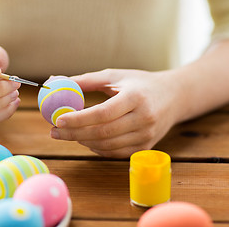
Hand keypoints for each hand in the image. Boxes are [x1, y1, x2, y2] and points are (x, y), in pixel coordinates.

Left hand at [50, 69, 180, 157]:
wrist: (174, 97)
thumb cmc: (140, 83)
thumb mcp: (115, 76)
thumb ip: (86, 80)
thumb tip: (55, 82)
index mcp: (136, 97)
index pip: (102, 113)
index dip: (78, 119)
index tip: (57, 119)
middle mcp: (143, 119)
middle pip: (102, 132)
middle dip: (74, 134)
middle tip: (54, 131)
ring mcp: (146, 136)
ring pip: (107, 145)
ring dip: (83, 142)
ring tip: (67, 134)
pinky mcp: (145, 147)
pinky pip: (115, 153)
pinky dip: (96, 148)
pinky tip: (86, 140)